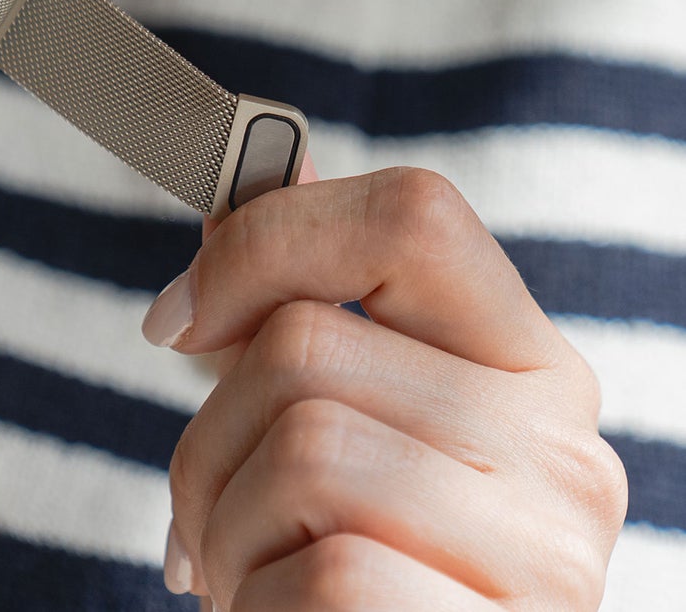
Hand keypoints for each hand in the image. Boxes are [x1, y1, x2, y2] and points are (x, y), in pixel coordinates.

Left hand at [147, 161, 629, 608]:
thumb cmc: (352, 572)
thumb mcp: (334, 426)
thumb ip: (301, 304)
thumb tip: (258, 172)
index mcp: (527, 366)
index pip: (412, 215)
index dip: (266, 239)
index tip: (177, 318)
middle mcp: (562, 447)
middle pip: (305, 342)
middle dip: (208, 439)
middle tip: (209, 517)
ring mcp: (546, 554)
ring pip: (300, 450)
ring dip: (221, 531)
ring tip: (248, 579)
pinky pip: (323, 573)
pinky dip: (257, 607)